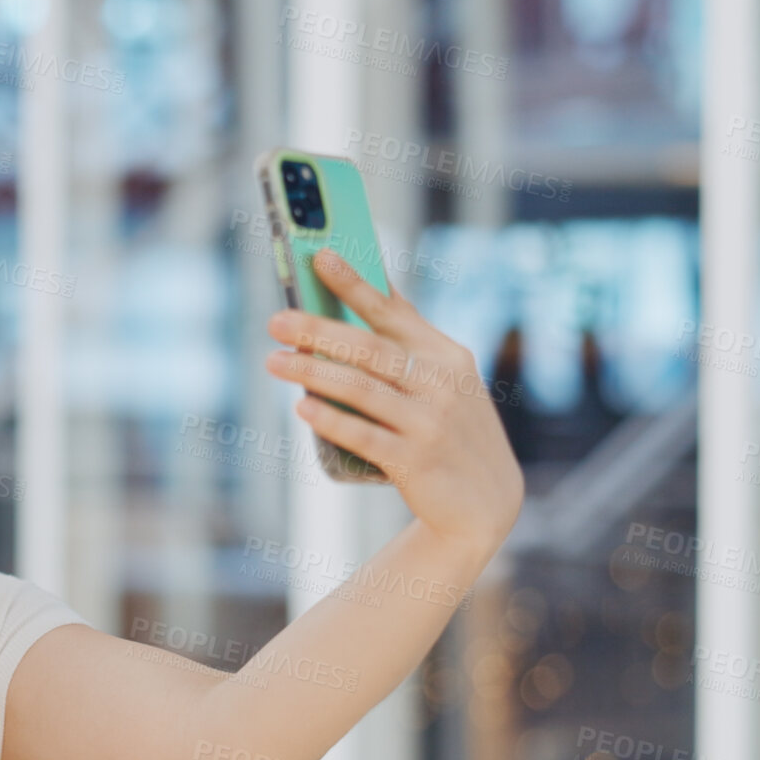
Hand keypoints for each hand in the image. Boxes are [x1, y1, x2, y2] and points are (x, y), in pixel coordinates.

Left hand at [263, 247, 524, 553]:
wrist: (486, 502)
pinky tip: (303, 407)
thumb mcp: (446, 381)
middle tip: (275, 321)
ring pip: (360, 389)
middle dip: (317, 330)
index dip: (355, 283)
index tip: (319, 256)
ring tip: (273, 361)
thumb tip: (370, 286)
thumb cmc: (451, 429)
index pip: (393, 312)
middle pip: (368, 348)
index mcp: (446, 357)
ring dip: (311, 372)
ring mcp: (429, 424)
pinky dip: (331, 419)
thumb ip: (411, 341)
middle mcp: (441, 385)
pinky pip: (364, 435)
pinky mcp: (415, 462)